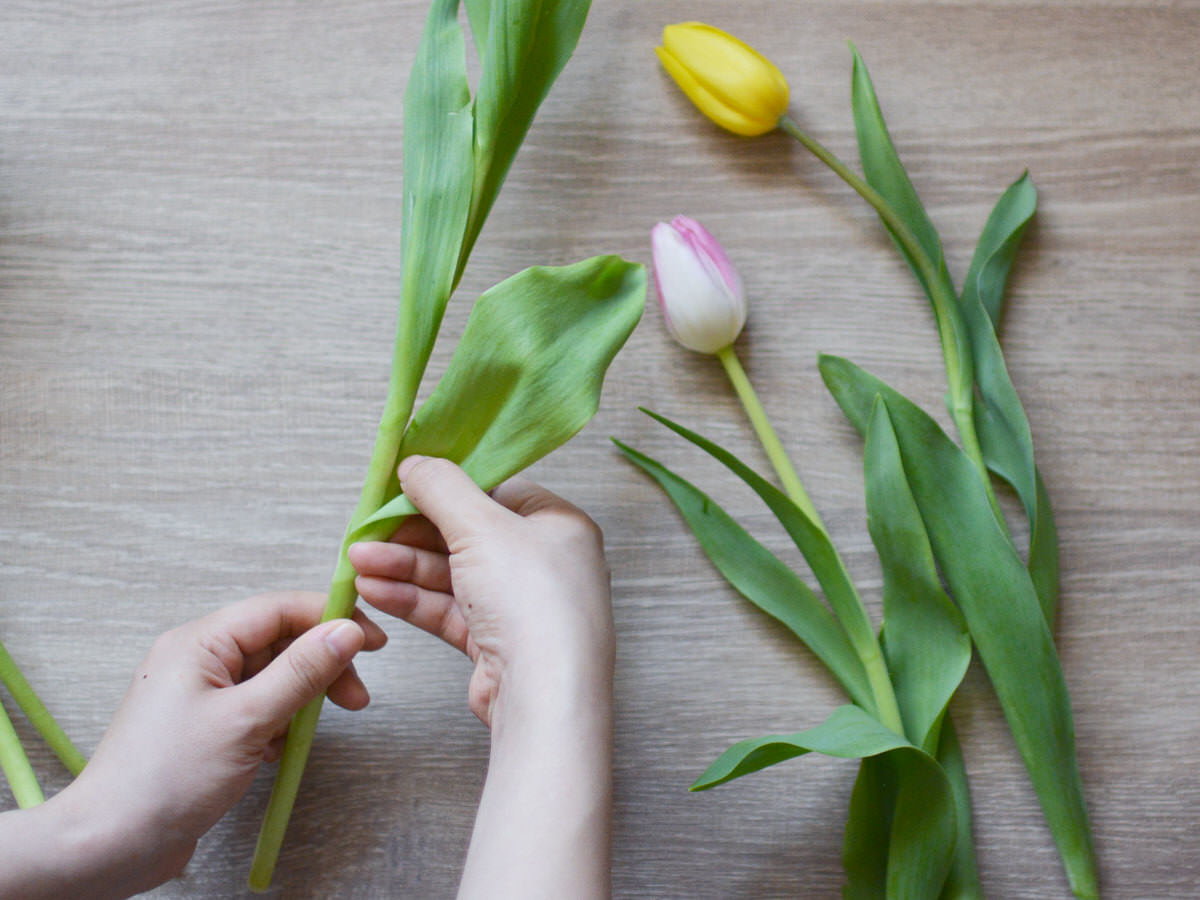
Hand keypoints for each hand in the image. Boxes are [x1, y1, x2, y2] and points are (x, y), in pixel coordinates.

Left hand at [0, 592, 385, 899]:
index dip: (330, 618)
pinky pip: (257, 707)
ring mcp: (200, 694)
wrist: (111, 844)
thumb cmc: (166, 779)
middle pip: (279, 642)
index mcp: (200, 642)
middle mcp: (198, 659)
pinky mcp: (205, 726)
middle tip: (356, 698)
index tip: (373, 641)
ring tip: (318, 728)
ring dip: (302, 699)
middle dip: (321, 666)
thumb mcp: (248, 720)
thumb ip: (302, 672)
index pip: (279, 609)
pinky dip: (279, 723)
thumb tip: (346, 631)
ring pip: (271, 677)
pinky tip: (280, 750)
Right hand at [348, 455, 613, 727]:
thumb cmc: (531, 600)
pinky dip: (411, 599)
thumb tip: (416, 462)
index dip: (447, 488)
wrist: (543, 694)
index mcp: (557, 525)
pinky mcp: (497, 643)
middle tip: (366, 530)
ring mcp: (520, 606)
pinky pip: (448, 610)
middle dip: (411, 534)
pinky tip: (373, 591)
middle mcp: (544, 563)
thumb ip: (443, 489)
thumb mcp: (481, 527)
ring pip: (452, 575)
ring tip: (356, 562)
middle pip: (467, 535)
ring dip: (402, 566)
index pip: (496, 492)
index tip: (401, 486)